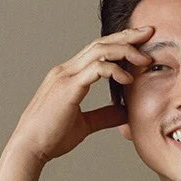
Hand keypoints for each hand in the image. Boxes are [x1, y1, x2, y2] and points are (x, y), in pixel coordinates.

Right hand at [12, 26, 154, 165]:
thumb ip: (103, 116)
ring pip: (99, 50)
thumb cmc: (51, 138)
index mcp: (68, 76)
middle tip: (150, 32)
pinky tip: (128, 80)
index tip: (142, 43)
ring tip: (144, 59)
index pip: (97, 50)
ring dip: (125, 50)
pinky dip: (114, 70)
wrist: (30, 148)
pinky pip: (96, 69)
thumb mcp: (84, 125)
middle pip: (101, 42)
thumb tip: (124, 114)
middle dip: (127, 36)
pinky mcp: (68, 87)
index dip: (120, 43)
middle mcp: (66, 70)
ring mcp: (65, 76)